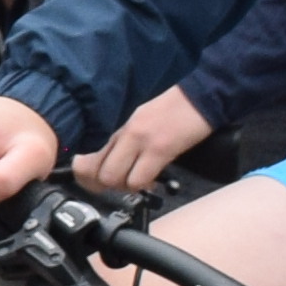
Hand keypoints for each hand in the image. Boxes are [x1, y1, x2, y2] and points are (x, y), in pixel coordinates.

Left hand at [75, 83, 216, 194]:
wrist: (201, 98)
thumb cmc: (172, 112)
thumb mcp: (139, 124)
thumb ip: (122, 143)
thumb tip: (109, 167)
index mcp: (116, 128)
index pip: (83, 160)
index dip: (87, 179)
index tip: (99, 184)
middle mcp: (123, 133)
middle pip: (94, 172)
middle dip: (105, 187)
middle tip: (121, 186)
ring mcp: (139, 140)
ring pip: (112, 178)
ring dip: (125, 188)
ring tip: (139, 181)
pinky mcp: (159, 148)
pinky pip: (138, 179)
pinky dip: (143, 186)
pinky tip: (153, 180)